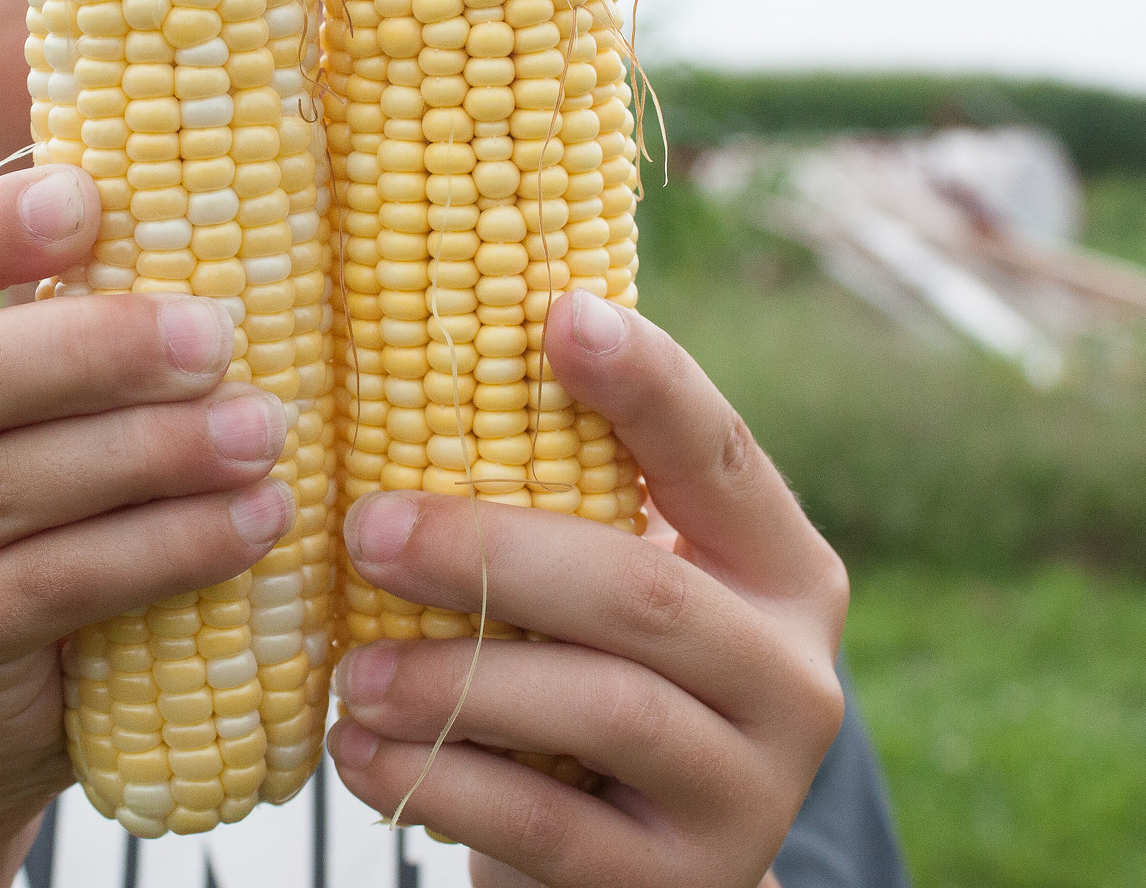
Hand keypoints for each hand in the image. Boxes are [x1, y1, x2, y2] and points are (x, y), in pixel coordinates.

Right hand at [0, 165, 296, 885]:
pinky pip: (53, 583)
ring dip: (152, 453)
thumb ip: (55, 354)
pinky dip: (163, 550)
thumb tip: (209, 229)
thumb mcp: (3, 439)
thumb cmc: (0, 546)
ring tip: (262, 432)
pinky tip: (250, 525)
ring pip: (13, 485)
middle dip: (96, 349)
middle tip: (219, 333)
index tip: (89, 194)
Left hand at [324, 290, 849, 887]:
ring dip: (454, 678)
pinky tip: (358, 751)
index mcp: (780, 569)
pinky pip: (549, 824)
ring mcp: (751, 789)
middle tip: (366, 531)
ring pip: (600, 709)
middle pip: (640, 590)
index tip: (555, 314)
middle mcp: (794, 675)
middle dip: (489, 552)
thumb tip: (424, 363)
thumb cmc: (590, 682)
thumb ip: (564, 503)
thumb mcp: (605, 589)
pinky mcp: (683, 884)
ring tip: (351, 669)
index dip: (646, 383)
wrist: (632, 868)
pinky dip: (438, 781)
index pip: (718, 456)